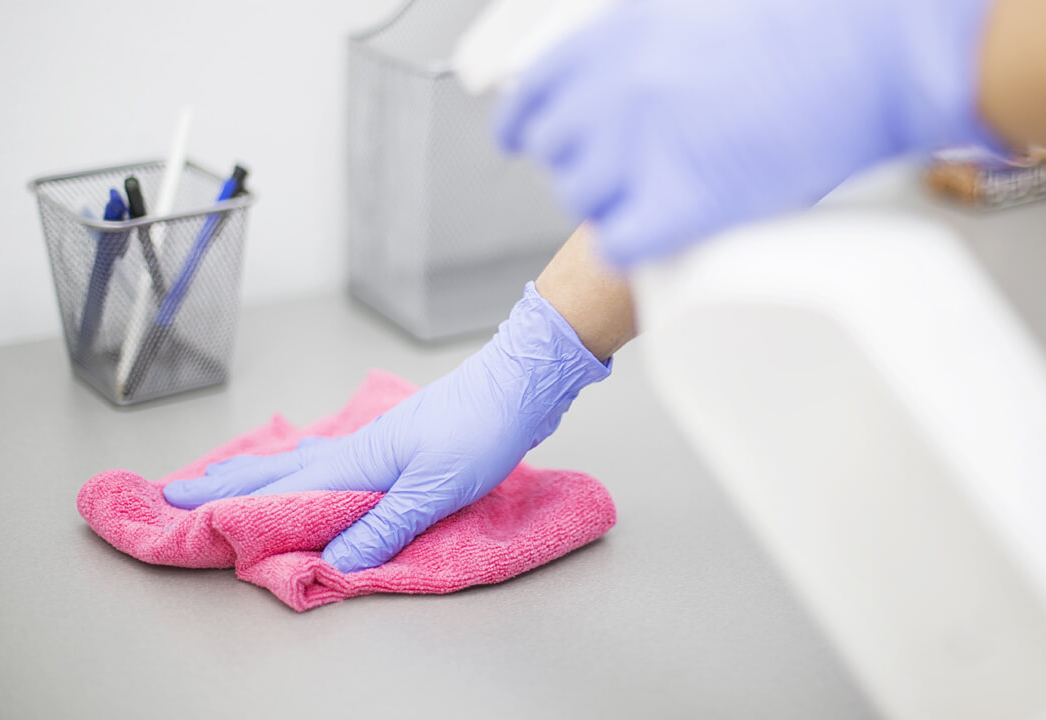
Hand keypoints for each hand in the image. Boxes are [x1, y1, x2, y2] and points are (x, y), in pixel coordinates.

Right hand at [163, 283, 610, 571]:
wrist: (516, 383)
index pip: (282, 493)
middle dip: (228, 486)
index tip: (184, 515)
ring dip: (258, 475)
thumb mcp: (435, 488)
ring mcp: (373, 443)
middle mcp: (355, 450)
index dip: (234, 510)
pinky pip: (329, 460)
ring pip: (300, 463)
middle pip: (278, 472)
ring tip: (222, 480)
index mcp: (357, 460)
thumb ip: (385, 526)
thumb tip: (331, 562)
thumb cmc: (480, 430)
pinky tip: (303, 466)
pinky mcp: (394, 444)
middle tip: (177, 492)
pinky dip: (300, 468)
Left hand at [496, 0, 995, 267]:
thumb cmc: (805, 22)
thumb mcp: (693, 13)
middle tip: (634, 169)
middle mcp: (612, 93)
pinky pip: (619, 243)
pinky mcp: (680, 206)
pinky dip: (634, 245)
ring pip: (585, 202)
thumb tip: (624, 81)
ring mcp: (641, 150)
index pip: (532, 98)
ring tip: (665, 194)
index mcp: (610, 39)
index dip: (529, 127)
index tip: (527, 141)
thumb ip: (640, 49)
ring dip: (616, 205)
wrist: (874, 46)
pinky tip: (660, 233)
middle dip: (591, 165)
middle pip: (560, 156)